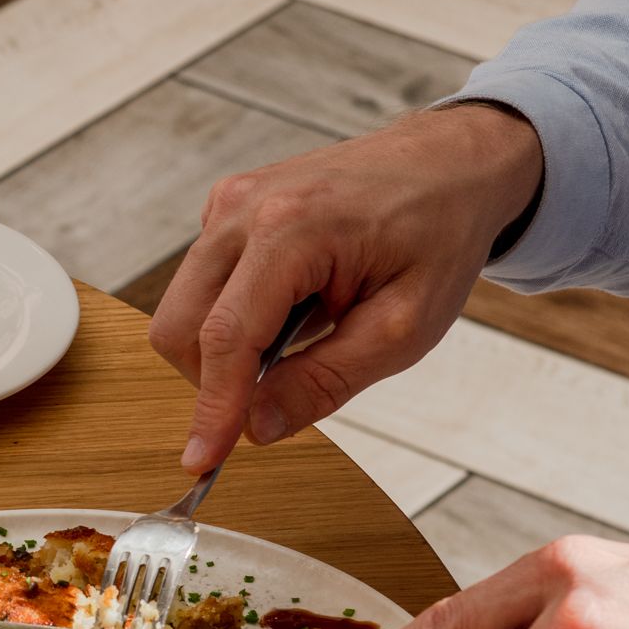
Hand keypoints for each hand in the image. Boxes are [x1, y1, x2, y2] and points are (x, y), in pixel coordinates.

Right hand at [148, 104, 541, 474]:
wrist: (447, 165)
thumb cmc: (437, 236)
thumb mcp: (403, 327)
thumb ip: (325, 380)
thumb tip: (256, 426)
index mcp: (291, 229)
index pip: (225, 338)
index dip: (211, 409)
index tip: (202, 462)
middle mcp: (244, 207)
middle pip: (182, 326)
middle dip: (213, 380)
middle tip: (280, 394)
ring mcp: (229, 202)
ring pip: (184, 308)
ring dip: (228, 347)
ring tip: (304, 335)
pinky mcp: (227, 208)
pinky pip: (204, 284)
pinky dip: (234, 315)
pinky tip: (294, 306)